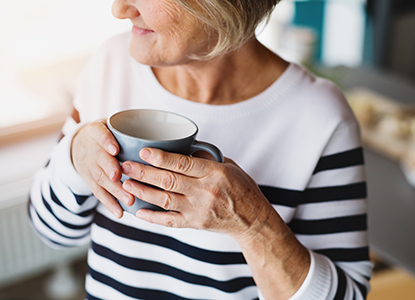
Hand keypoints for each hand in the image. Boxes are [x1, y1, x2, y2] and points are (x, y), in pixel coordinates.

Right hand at [71, 119, 133, 217]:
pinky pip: (99, 193)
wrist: (80, 144)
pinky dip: (109, 203)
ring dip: (114, 190)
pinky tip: (120, 212)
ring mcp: (88, 165)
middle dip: (110, 169)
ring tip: (128, 200)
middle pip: (99, 159)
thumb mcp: (113, 124)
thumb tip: (170, 136)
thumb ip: (132, 129)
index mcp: (97, 130)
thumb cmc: (108, 133)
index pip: (99, 133)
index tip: (115, 149)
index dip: (106, 141)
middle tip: (121, 178)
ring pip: (100, 178)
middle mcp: (90, 148)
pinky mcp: (89, 180)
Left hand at [120, 148, 273, 239]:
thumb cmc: (241, 187)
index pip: (183, 163)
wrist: (252, 218)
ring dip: (143, 192)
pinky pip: (170, 221)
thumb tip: (182, 148)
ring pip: (165, 200)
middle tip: (125, 166)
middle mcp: (205, 191)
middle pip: (169, 181)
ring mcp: (199, 209)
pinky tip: (138, 211)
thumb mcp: (229, 166)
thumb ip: (206, 159)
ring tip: (126, 184)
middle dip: (144, 173)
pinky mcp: (196, 223)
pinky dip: (152, 217)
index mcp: (215, 173)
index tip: (143, 151)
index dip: (161, 157)